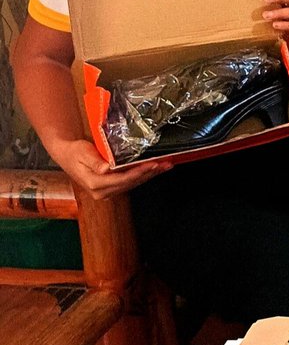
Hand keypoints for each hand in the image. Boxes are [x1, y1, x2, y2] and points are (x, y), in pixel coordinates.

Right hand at [52, 138, 168, 199]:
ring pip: (133, 184)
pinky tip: (155, 169)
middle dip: (149, 173)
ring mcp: (106, 192)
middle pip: (130, 183)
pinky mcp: (111, 188)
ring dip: (150, 175)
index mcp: (94, 183)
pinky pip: (130, 183)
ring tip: (166, 166)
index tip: (152, 164)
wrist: (66, 155)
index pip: (121, 179)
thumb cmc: (74, 152)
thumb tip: (105, 169)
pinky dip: (143, 176)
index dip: (138, 172)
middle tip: (165, 164)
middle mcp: (101, 192)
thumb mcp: (82, 153)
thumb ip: (94, 161)